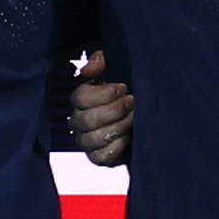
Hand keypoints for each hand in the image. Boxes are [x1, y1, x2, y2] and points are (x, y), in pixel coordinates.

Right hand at [63, 48, 133, 168]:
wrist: (140, 115)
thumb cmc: (125, 90)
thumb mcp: (114, 68)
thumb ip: (102, 61)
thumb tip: (93, 66)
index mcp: (80, 100)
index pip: (80, 98)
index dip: (105, 93)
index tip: (124, 88)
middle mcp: (78, 121)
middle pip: (87, 120)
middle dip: (115, 110)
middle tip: (132, 103)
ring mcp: (86, 141)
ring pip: (94, 138)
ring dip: (119, 126)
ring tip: (134, 117)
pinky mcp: (98, 157)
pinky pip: (102, 156)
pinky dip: (118, 146)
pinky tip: (130, 135)